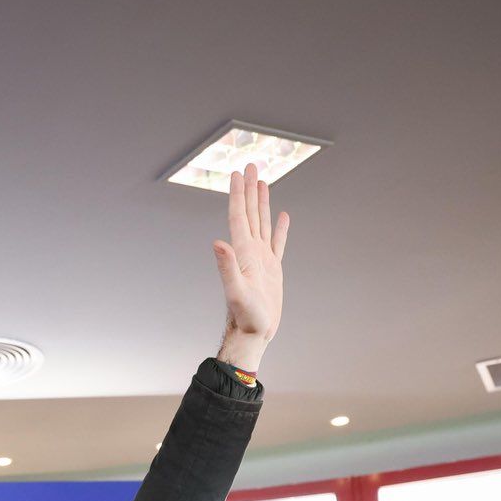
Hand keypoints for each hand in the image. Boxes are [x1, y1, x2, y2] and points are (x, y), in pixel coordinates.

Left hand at [212, 163, 290, 373]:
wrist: (253, 334)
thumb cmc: (245, 317)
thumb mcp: (236, 291)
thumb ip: (227, 266)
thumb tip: (217, 242)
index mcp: (242, 252)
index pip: (239, 216)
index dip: (238, 193)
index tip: (238, 172)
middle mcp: (249, 252)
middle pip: (250, 213)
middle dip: (249, 189)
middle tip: (250, 166)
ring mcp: (261, 259)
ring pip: (262, 223)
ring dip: (262, 202)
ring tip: (262, 181)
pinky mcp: (272, 270)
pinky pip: (277, 243)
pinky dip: (280, 228)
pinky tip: (283, 216)